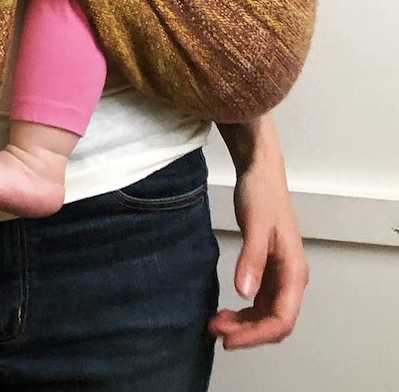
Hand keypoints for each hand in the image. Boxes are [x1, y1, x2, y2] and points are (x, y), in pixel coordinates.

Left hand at [210, 119, 308, 348]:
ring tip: (215, 323)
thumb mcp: (256, 225)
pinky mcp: (268, 267)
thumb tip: (244, 293)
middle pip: (274, 321)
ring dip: (244, 324)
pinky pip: (259, 300)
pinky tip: (225, 310)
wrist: (260, 170)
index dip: (256, 335)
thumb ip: (251, 259)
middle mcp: (291, 278)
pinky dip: (243, 311)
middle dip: (247, 332)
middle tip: (216, 331)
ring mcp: (280, 274)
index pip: (281, 320)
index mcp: (294, 272)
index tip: (229, 339)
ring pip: (266, 313)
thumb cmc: (261, 194)